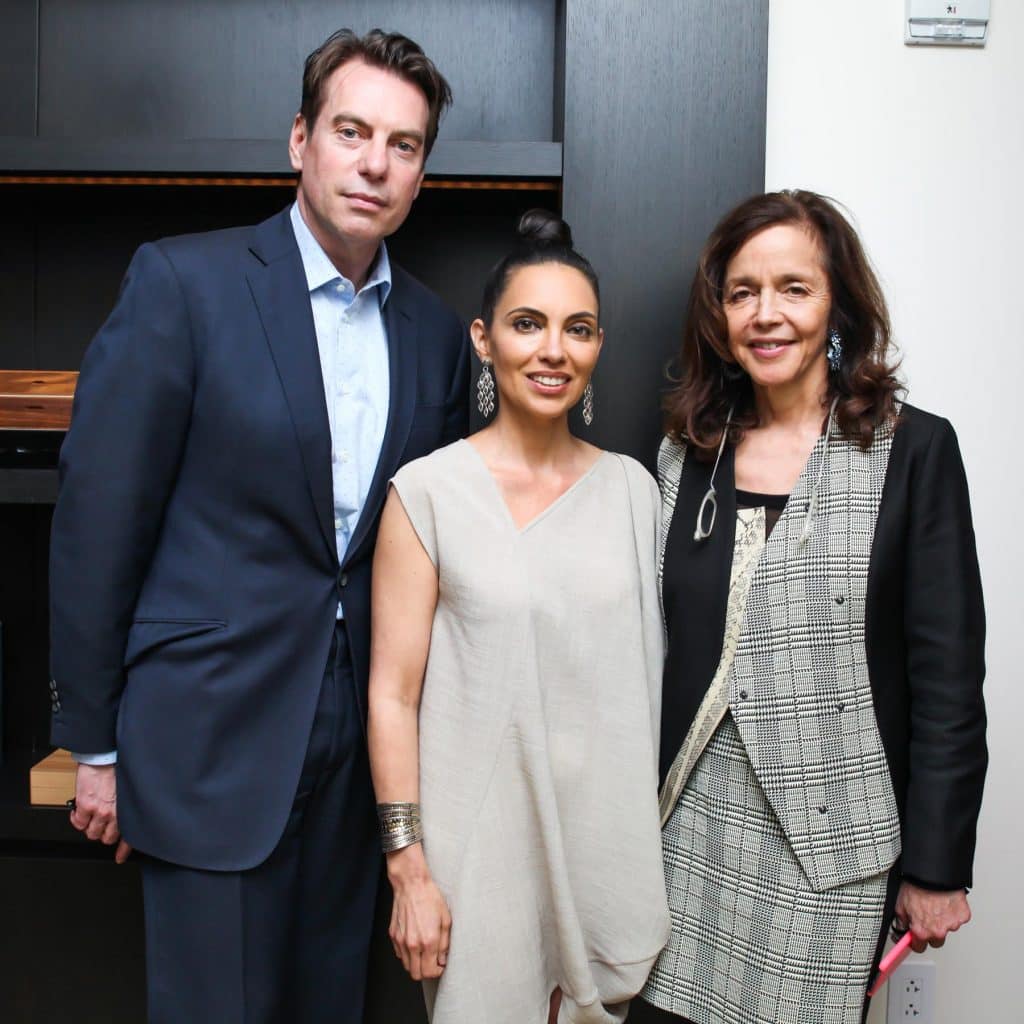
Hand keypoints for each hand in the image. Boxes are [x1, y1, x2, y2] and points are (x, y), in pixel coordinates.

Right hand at [70, 763, 131, 861]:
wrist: (103, 757)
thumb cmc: (117, 769)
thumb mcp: (127, 790)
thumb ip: (125, 805)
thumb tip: (123, 816)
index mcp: (128, 809)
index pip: (128, 836)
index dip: (123, 850)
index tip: (119, 857)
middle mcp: (115, 813)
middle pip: (107, 838)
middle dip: (102, 834)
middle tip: (99, 825)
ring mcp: (100, 811)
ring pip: (91, 833)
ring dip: (89, 827)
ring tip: (89, 816)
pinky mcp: (85, 806)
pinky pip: (78, 823)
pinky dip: (76, 820)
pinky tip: (78, 812)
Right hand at [387, 846, 451, 980]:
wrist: (411, 884)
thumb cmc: (430, 898)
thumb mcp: (446, 920)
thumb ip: (445, 944)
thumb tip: (443, 959)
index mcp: (428, 941)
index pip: (430, 972)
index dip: (438, 971)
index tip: (440, 965)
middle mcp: (413, 944)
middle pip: (416, 974)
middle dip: (426, 972)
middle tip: (432, 961)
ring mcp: (401, 941)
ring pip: (407, 966)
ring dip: (416, 964)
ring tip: (424, 952)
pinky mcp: (393, 935)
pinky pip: (400, 954)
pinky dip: (407, 954)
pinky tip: (414, 942)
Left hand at [893, 881, 970, 951]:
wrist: (933, 874)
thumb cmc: (917, 886)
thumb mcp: (900, 905)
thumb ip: (901, 922)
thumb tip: (901, 930)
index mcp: (922, 931)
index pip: (919, 947)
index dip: (916, 942)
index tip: (915, 939)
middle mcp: (938, 931)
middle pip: (935, 941)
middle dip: (930, 932)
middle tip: (926, 917)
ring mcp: (952, 925)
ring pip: (947, 929)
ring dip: (942, 921)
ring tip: (935, 905)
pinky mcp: (963, 917)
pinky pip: (957, 919)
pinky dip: (952, 913)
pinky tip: (945, 902)